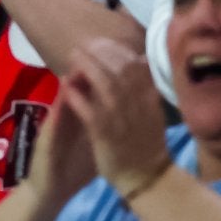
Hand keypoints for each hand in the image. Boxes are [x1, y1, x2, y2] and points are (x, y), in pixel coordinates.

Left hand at [60, 38, 176, 199]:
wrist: (148, 178)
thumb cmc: (149, 144)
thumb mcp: (154, 112)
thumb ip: (148, 86)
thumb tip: (142, 58)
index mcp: (149, 97)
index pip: (135, 64)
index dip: (117, 50)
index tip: (104, 42)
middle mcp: (137, 103)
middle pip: (119, 69)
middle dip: (101, 52)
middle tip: (85, 44)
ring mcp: (121, 118)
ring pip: (105, 85)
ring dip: (88, 67)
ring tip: (73, 55)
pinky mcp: (105, 134)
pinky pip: (89, 111)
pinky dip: (78, 96)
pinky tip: (67, 85)